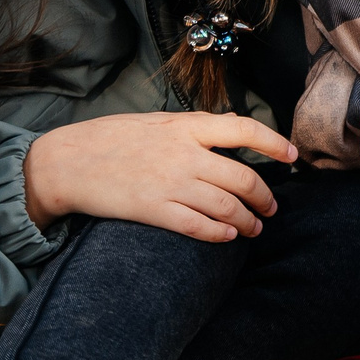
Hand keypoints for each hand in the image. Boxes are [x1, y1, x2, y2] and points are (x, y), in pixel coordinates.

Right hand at [23, 111, 295, 242]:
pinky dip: (219, 233)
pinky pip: (198, 226)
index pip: (244, 129)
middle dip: (264, 196)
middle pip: (242, 177)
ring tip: (255, 228)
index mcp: (186, 126)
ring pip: (226, 206)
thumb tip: (231, 124)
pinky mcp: (154, 210)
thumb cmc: (111, 139)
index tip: (292, 156)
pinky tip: (228, 237)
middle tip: (271, 208)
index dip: (274, 143)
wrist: (67, 162)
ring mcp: (170, 183)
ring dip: (247, 221)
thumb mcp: (157, 121)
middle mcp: (184, 154)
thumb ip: (195, 126)